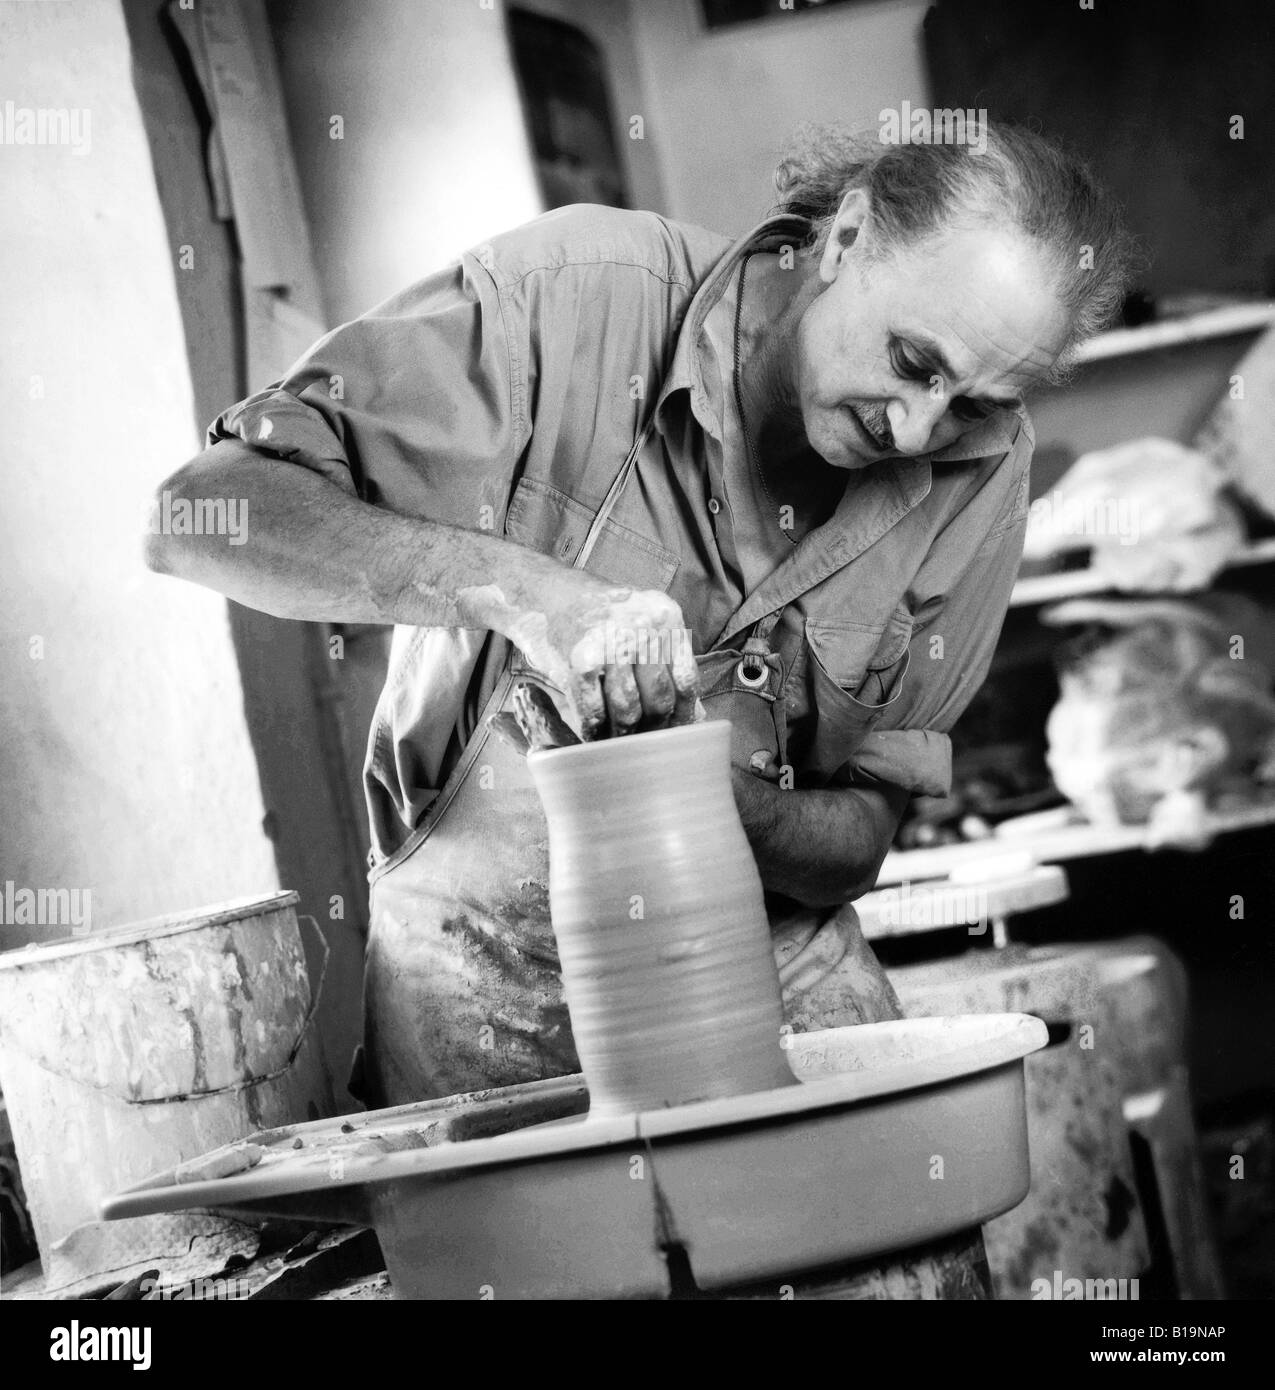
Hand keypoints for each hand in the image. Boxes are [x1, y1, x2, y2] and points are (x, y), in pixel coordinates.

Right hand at [502, 569, 700, 739]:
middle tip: (645, 742)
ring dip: (622, 734)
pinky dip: (594, 730)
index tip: (678, 731)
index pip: (686, 679)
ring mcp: (609, 642)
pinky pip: (594, 713)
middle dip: (652, 728)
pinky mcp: (579, 660)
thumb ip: (666, 661)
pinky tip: (593, 733)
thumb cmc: (595, 613)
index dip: (683, 713)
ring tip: (618, 740)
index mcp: (664, 615)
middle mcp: (640, 625)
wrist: (542, 594)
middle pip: (659, 699)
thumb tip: (693, 713)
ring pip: (627, 711)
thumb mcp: (640, 622)